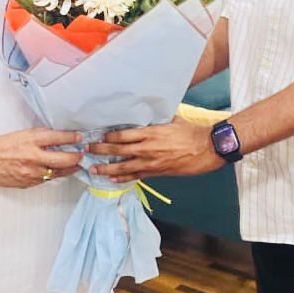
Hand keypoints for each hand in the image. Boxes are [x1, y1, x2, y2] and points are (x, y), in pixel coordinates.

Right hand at [0, 129, 82, 188]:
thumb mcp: (21, 135)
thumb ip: (39, 137)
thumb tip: (57, 137)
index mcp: (31, 141)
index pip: (58, 137)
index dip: (71, 137)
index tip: (79, 137)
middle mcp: (33, 157)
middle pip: (63, 158)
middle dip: (76, 156)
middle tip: (82, 154)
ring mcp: (32, 172)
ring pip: (58, 172)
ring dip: (69, 168)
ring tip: (75, 164)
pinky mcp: (29, 183)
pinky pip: (47, 179)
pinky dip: (54, 174)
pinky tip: (58, 171)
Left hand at [88, 117, 222, 182]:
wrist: (207, 148)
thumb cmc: (191, 132)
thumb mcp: (172, 119)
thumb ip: (157, 119)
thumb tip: (147, 114)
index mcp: (150, 132)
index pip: (122, 135)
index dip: (107, 137)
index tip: (96, 136)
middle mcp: (147, 148)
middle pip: (118, 150)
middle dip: (100, 151)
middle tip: (86, 151)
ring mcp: (151, 162)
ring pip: (123, 166)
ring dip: (106, 168)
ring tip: (93, 170)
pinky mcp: (157, 172)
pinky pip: (136, 176)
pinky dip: (123, 177)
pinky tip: (113, 178)